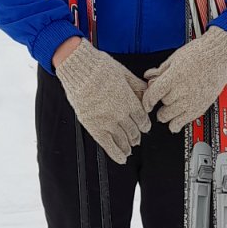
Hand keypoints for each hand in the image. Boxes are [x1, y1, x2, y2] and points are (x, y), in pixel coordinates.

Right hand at [55, 39, 150, 162]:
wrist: (79, 70)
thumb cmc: (100, 68)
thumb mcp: (124, 73)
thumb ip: (137, 86)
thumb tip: (147, 91)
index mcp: (129, 101)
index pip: (142, 119)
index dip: (145, 125)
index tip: (144, 127)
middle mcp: (120, 114)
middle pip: (134, 131)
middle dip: (136, 136)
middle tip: (136, 139)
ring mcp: (107, 122)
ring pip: (123, 140)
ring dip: (128, 146)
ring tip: (129, 150)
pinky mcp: (94, 127)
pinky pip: (108, 145)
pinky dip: (116, 154)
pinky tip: (122, 159)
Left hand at [142, 28, 226, 132]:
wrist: (220, 55)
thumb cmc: (200, 53)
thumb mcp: (175, 58)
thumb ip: (160, 70)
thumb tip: (149, 76)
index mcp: (174, 77)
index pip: (153, 95)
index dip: (147, 100)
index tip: (147, 103)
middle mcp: (182, 90)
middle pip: (162, 104)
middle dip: (159, 102)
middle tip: (162, 99)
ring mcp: (192, 100)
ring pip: (169, 116)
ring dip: (165, 114)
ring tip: (166, 110)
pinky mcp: (200, 107)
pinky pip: (183, 122)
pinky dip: (175, 124)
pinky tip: (174, 122)